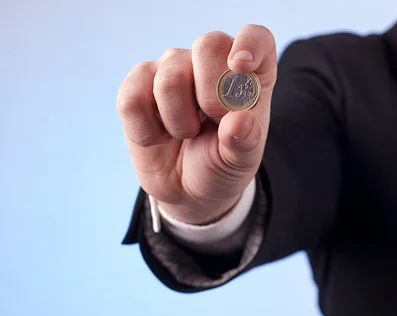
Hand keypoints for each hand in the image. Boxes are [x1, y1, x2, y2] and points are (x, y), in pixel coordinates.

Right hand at [117, 25, 276, 224]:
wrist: (187, 189)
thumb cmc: (221, 165)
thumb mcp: (241, 162)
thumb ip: (244, 142)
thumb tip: (239, 121)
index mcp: (250, 75)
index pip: (256, 37)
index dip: (249, 44)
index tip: (240, 67)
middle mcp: (211, 62)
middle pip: (208, 44)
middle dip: (211, 95)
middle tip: (212, 123)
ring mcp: (172, 69)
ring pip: (169, 79)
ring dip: (178, 122)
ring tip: (187, 134)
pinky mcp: (137, 85)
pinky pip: (132, 101)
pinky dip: (146, 131)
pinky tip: (159, 136)